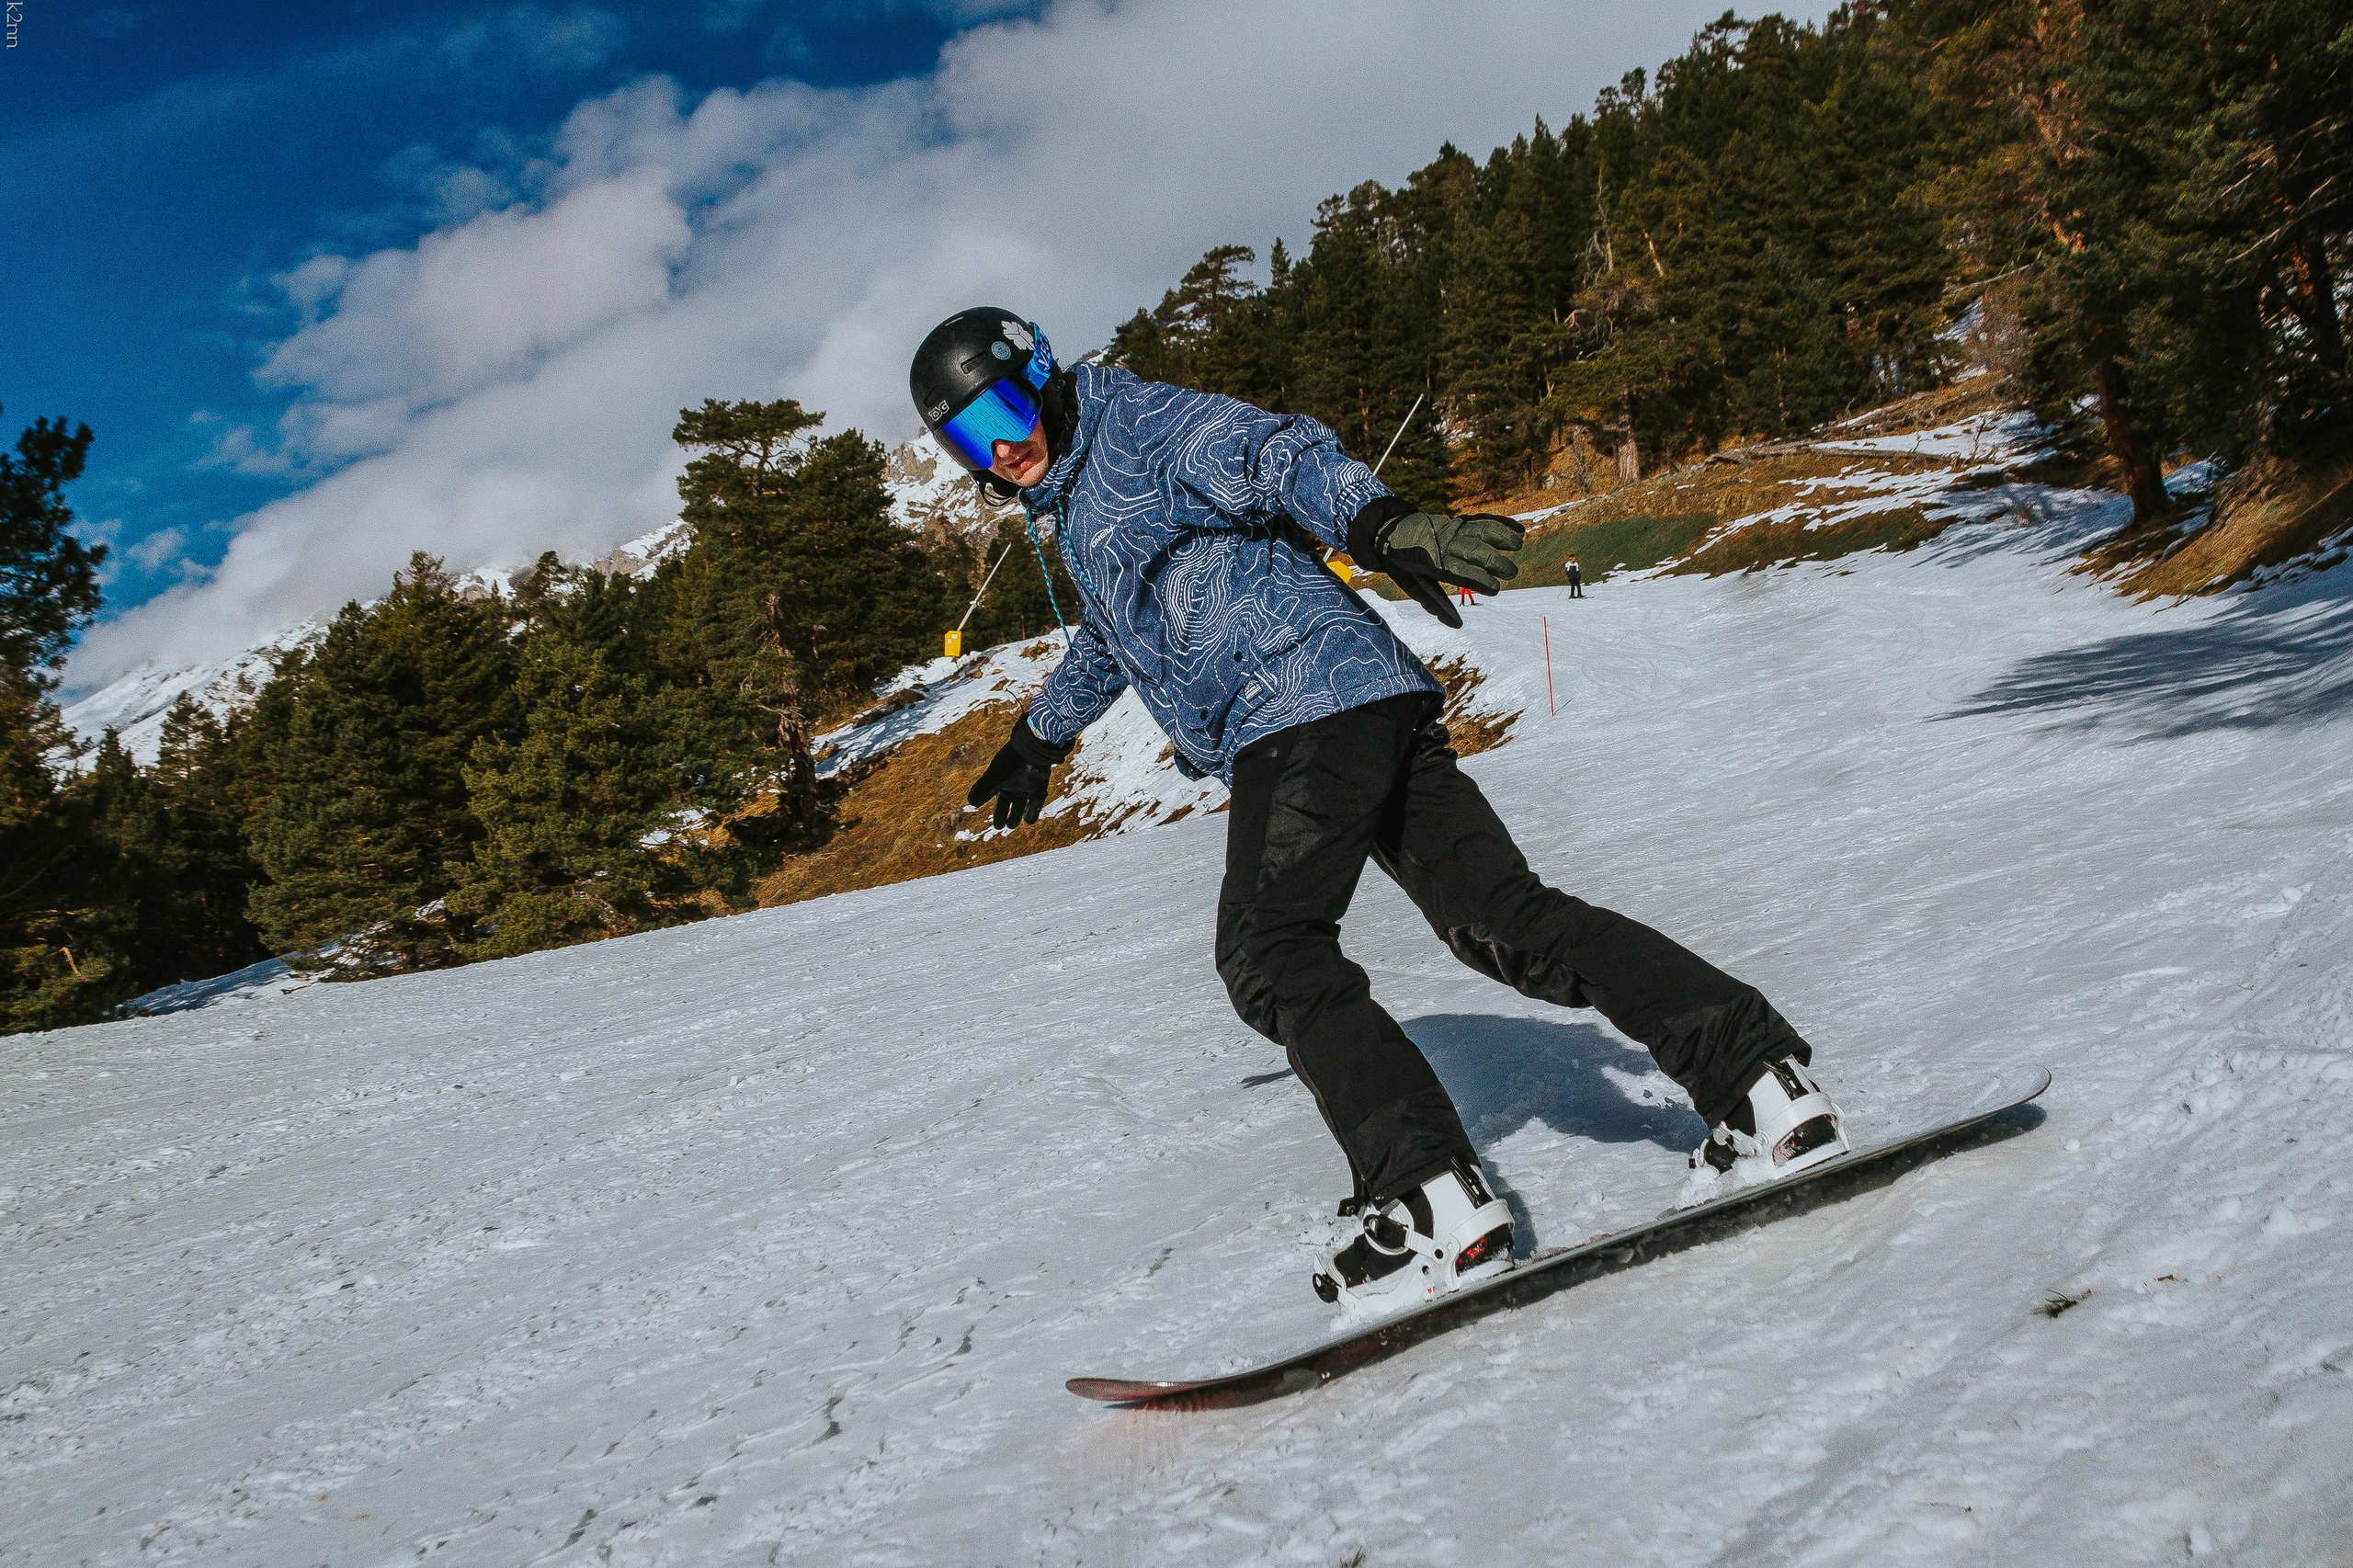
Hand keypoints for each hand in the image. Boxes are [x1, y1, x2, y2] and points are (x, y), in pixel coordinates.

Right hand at [966, 715, 1072, 829]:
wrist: (1032, 749)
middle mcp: (1013, 783)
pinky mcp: (1040, 785)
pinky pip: (1037, 800)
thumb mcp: (995, 776)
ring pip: (1022, 804)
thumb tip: (970, 803)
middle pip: (1008, 803)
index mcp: (1001, 780)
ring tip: (1011, 826)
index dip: (994, 809)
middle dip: (1004, 814)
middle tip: (1000, 827)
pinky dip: (1033, 811)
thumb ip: (983, 788)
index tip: (994, 823)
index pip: (995, 797)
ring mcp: (1027, 785)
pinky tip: (1028, 821)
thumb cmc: (1011, 762)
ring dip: (1017, 815)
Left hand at [1349, 503, 1523, 626]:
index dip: (1478, 580)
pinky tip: (1517, 529)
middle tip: (1512, 573)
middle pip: (1473, 551)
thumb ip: (1435, 603)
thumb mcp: (1413, 585)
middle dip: (1494, 561)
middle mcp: (1443, 544)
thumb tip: (1457, 625)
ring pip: (1479, 531)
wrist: (1387, 531)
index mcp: (1432, 562)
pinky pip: (1479, 521)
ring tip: (1518, 544)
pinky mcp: (1456, 521)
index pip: (1460, 572)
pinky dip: (1498, 523)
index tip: (1495, 589)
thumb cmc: (1402, 564)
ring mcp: (1450, 530)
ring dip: (1500, 536)